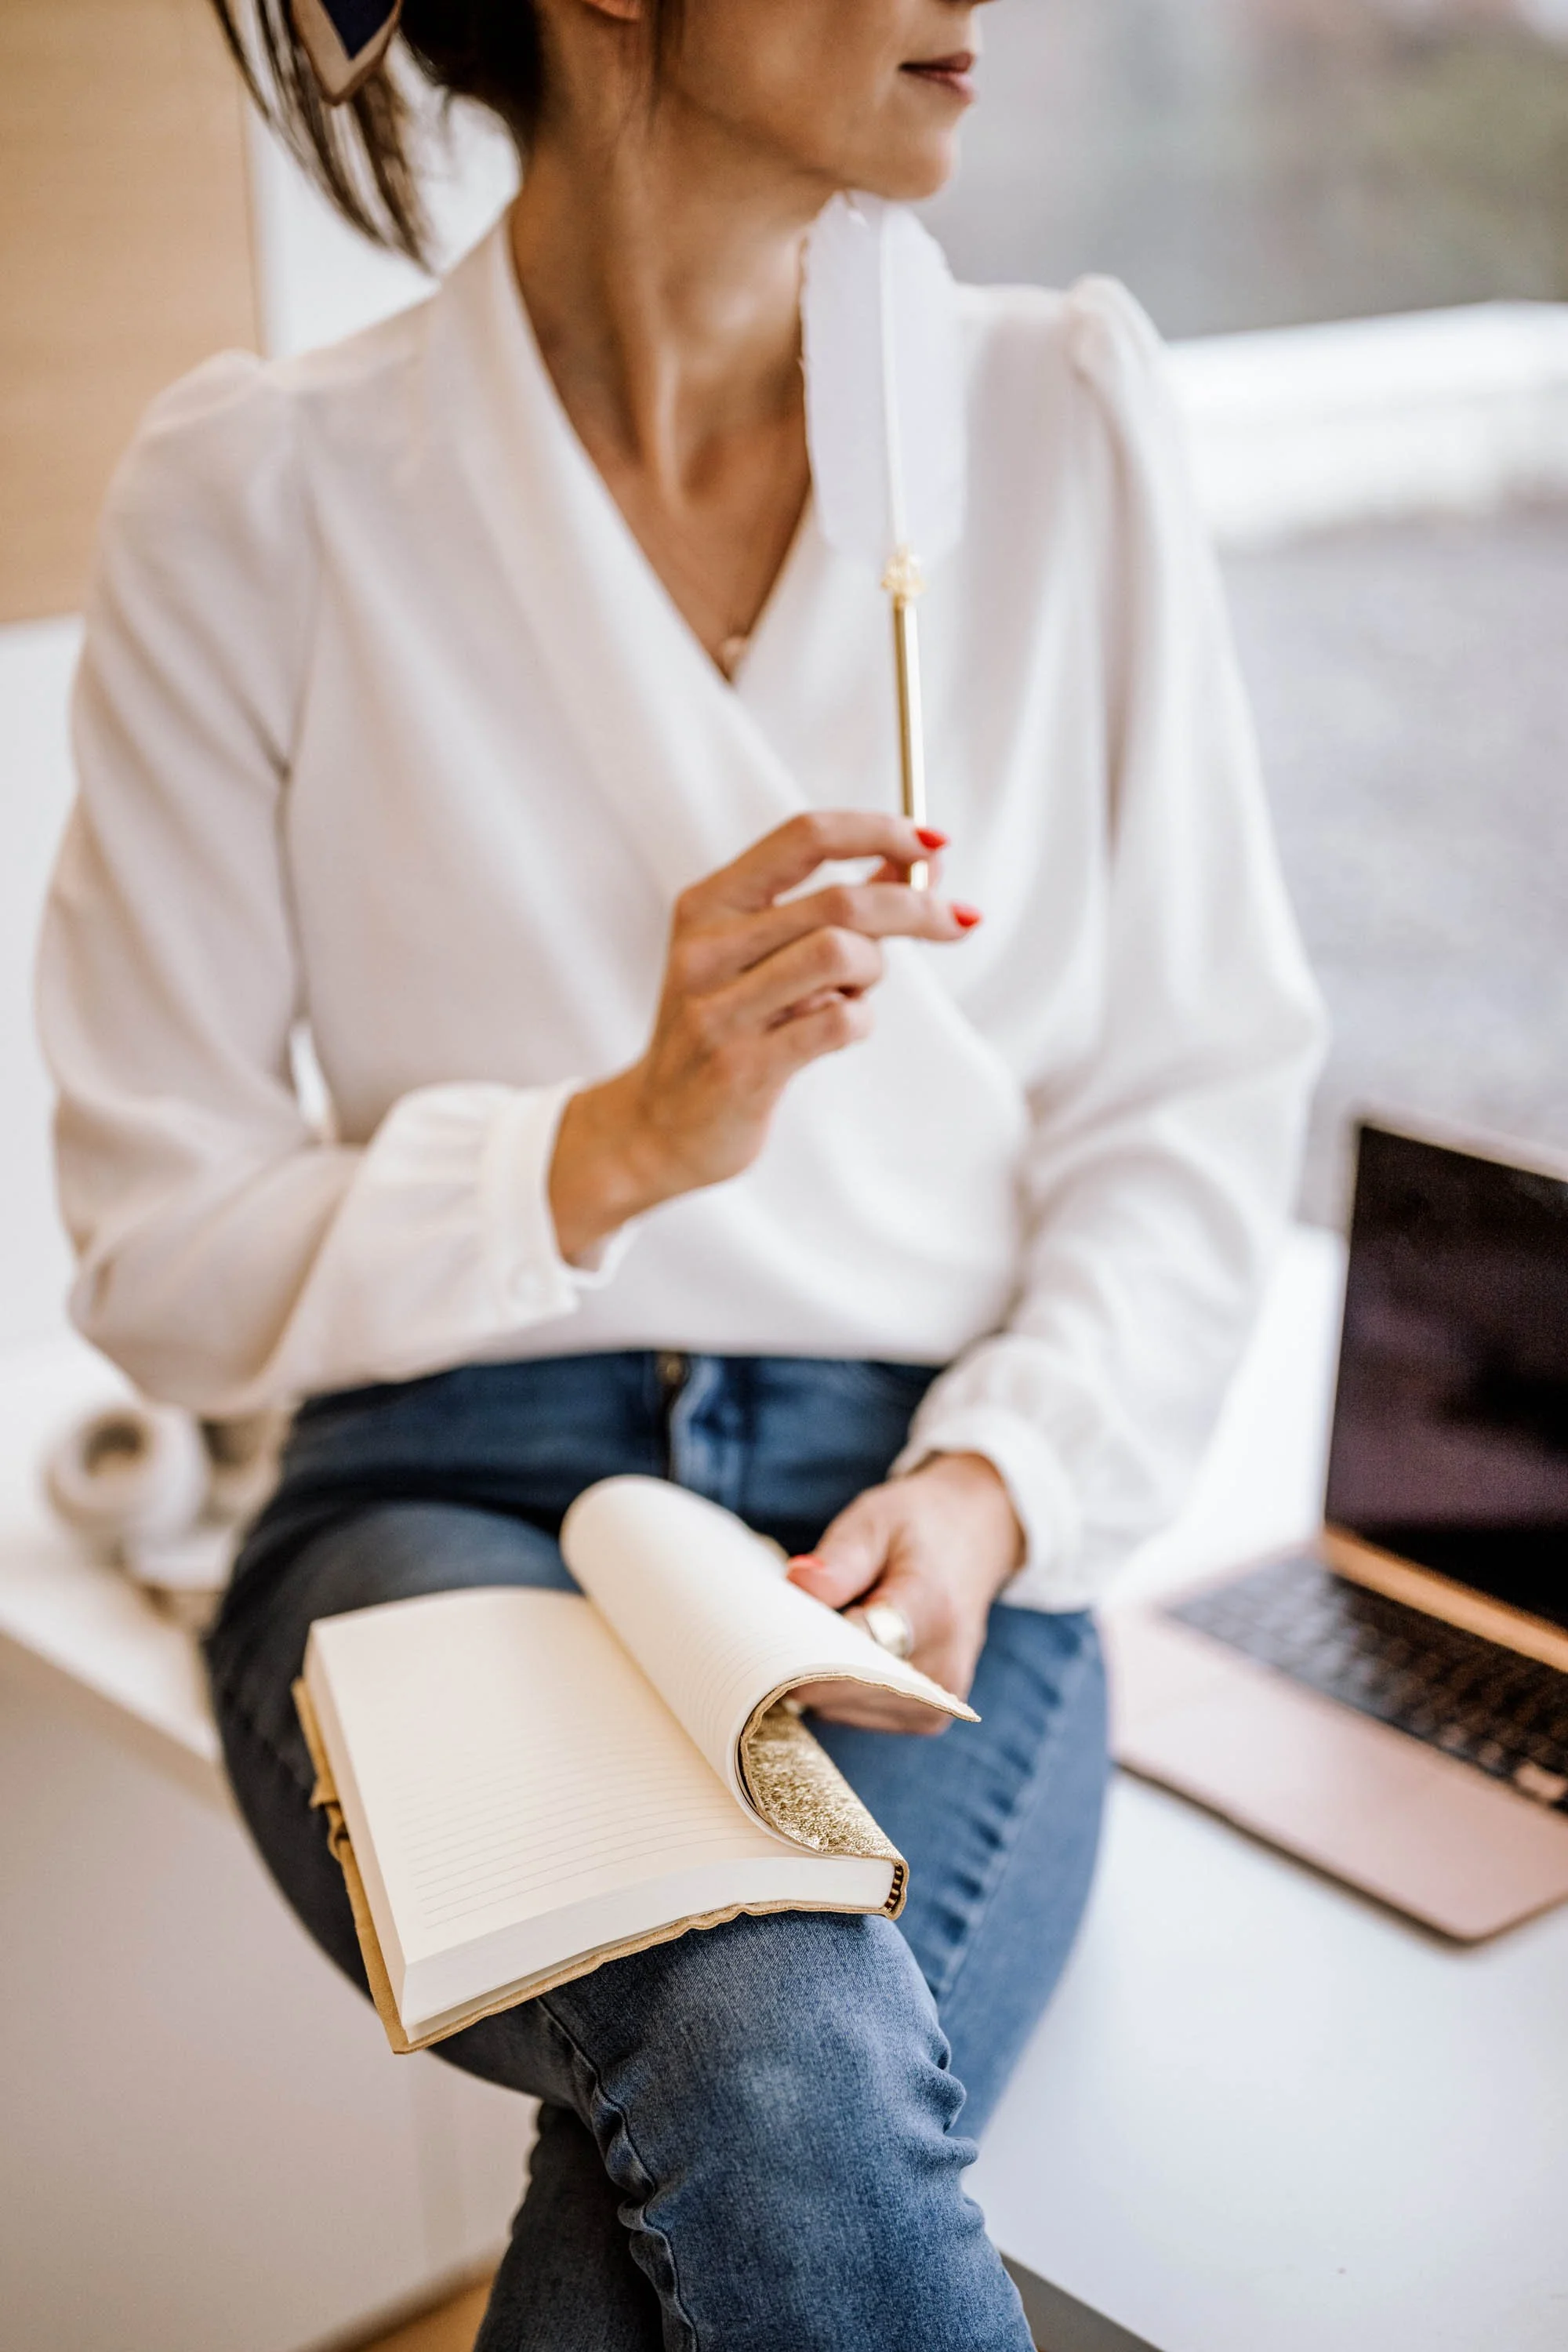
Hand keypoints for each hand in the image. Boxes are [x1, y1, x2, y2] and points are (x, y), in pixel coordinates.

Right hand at [549, 810, 978, 1261]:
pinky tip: (841, 1030)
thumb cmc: (727, 1028)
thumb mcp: (763, 953)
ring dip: (875, 972)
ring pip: (842, 955)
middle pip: (840, 900)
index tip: (935, 843)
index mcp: (708, 903)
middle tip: (955, 921)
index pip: (804, 836)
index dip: (879, 830)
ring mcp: (718, 1009)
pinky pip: (838, 1021)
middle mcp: (706, 948)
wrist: (659, 1125)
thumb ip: (834, 905)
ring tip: (856, 992)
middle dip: (915, 907)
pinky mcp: (741, 1067)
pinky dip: (860, 1020)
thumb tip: (919, 862)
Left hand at [787, 1453, 1024, 1733]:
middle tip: (783, 1623)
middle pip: (840, 1691)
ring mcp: (939, 1702)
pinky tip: (846, 1649)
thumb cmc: (918, 1526)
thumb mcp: (876, 1520)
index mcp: (931, 1610)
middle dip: (801, 1662)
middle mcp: (942, 1669)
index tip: (766, 1634)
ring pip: (840, 1710)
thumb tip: (798, 1584)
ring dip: (818, 1676)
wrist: (978, 1537)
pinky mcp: (928, 1717)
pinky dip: (837, 1688)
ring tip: (829, 1627)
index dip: (800, 1648)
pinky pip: (855, 1715)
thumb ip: (839, 1559)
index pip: (853, 1655)